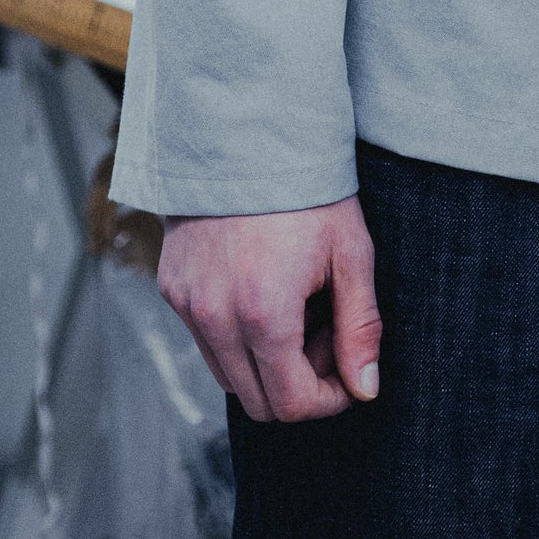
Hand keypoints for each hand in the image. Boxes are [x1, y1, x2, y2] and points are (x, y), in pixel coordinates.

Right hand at [158, 196, 380, 423]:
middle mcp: (216, 319)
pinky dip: (236, 336)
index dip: (328, 399)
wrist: (248, 134)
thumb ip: (360, 328)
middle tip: (325, 332)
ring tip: (298, 308)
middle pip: (257, 401)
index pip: (291, 404)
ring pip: (228, 375)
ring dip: (266, 363)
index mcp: (265, 315)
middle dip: (299, 383)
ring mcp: (188, 306)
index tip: (349, 371)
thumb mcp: (351, 253)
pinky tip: (264, 290)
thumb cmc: (309, 191)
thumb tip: (365, 390)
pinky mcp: (172, 289)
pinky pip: (205, 340)